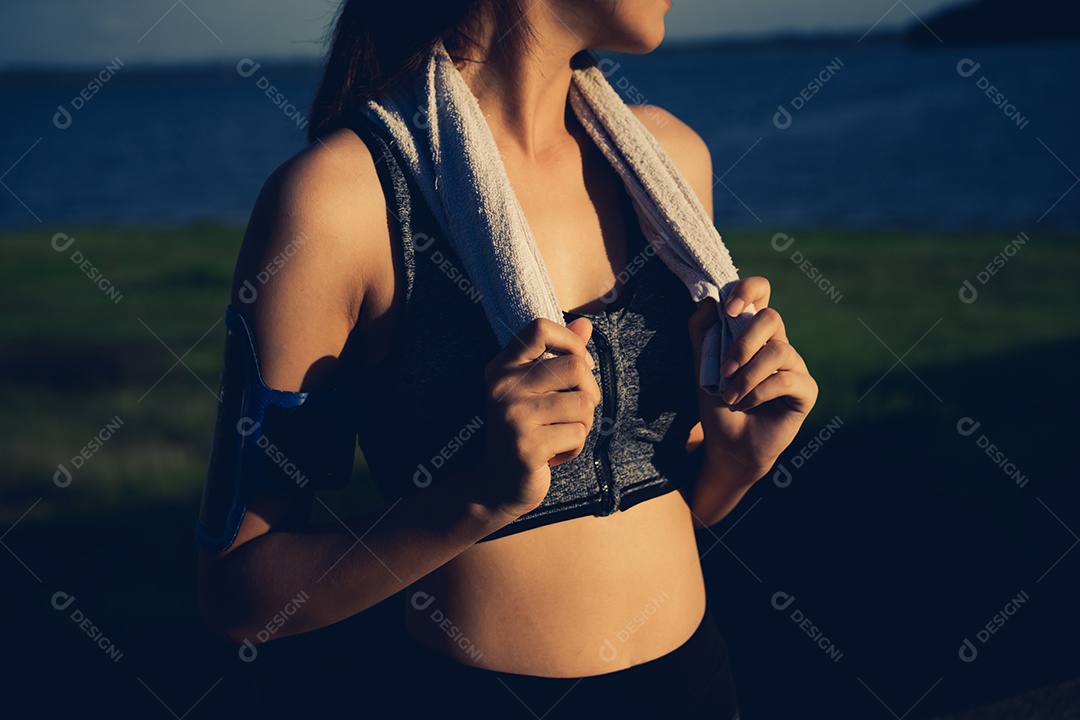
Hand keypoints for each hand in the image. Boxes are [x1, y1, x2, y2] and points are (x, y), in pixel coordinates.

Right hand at [474, 317, 601, 519]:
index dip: (570, 342)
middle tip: (574, 412)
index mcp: (502, 367)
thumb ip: (560, 355)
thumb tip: (586, 324)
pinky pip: (578, 434)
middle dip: (588, 392)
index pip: (540, 328)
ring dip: (583, 425)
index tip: (577, 366)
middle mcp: (503, 386)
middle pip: (575, 368)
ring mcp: (513, 416)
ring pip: (583, 404)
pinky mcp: (527, 445)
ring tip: (559, 435)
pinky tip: (553, 454)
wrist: (495, 485)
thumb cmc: (524, 431)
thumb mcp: (536, 389)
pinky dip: (575, 448)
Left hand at [688, 277, 817, 478]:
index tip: (727, 309)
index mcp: (753, 331)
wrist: (727, 443)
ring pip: (778, 351)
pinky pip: (786, 380)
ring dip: (747, 376)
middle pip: (772, 317)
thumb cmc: (717, 401)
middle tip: (724, 370)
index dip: (748, 289)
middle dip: (743, 343)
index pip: (761, 292)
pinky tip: (746, 405)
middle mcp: (777, 343)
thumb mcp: (701, 364)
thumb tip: (707, 300)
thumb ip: (701, 330)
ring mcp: (794, 365)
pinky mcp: (805, 389)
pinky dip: (758, 393)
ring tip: (730, 397)